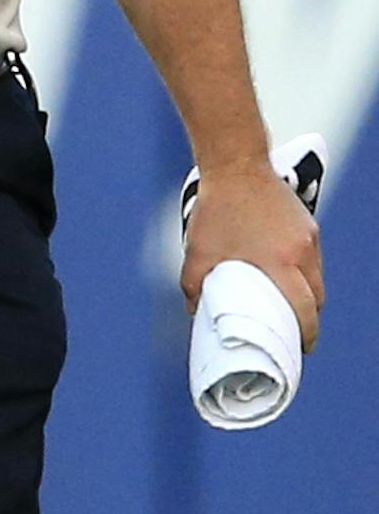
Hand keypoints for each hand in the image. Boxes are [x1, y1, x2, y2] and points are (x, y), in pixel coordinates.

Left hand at [183, 158, 323, 350]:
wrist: (235, 166)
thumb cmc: (215, 210)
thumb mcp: (197, 252)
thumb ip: (195, 286)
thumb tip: (194, 310)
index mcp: (280, 263)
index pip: (305, 308)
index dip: (307, 332)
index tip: (302, 347)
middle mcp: (301, 251)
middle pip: (317, 296)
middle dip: (309, 317)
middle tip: (294, 331)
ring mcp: (308, 236)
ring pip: (317, 276)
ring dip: (308, 294)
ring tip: (289, 306)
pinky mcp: (307, 224)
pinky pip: (312, 257)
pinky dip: (304, 271)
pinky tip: (287, 275)